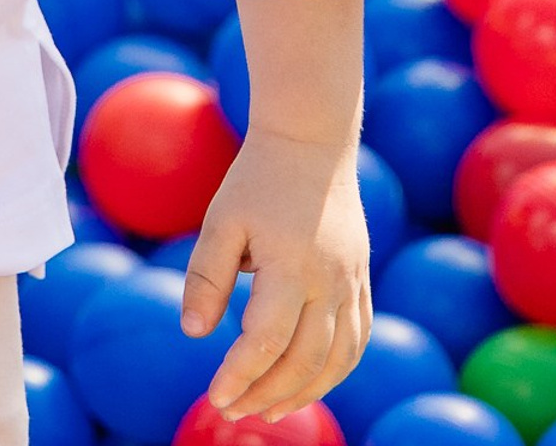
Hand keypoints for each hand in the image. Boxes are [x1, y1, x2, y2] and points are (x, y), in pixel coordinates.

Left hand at [181, 129, 370, 421]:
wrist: (310, 144)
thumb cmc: (257, 180)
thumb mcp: (221, 221)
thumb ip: (206, 277)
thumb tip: (194, 332)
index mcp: (290, 267)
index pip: (265, 341)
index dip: (239, 375)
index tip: (216, 397)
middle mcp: (329, 283)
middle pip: (304, 360)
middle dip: (267, 393)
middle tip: (234, 411)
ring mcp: (352, 285)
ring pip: (338, 360)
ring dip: (305, 392)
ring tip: (269, 410)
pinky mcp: (361, 283)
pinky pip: (356, 342)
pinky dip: (335, 371)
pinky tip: (308, 384)